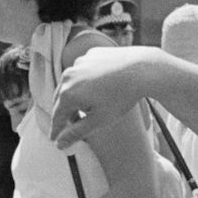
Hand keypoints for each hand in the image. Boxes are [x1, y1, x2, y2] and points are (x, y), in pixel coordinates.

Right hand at [51, 45, 165, 148]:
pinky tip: (98, 86)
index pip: (57, 116)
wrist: (142, 69)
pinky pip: (84, 70)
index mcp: (67, 93)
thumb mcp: (98, 120)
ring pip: (72, 83)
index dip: (56, 129)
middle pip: (61, 99)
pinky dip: (86, 79)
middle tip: (69, 125)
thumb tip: (60, 144)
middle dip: (65, 113)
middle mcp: (69, 75)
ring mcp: (80, 62)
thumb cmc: (122, 96)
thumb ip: (76, 132)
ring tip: (86, 106)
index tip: (55, 138)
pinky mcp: (92, 53)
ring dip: (75, 95)